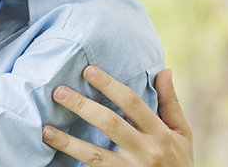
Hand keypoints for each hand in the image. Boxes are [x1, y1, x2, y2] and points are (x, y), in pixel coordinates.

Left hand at [42, 67, 192, 166]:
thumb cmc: (179, 162)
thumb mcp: (182, 134)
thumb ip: (171, 103)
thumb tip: (165, 70)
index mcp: (160, 133)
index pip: (131, 102)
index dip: (109, 84)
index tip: (87, 70)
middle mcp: (146, 150)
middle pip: (109, 123)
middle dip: (82, 106)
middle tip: (58, 91)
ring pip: (95, 154)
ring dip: (68, 142)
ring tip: (46, 130)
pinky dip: (74, 162)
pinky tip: (57, 154)